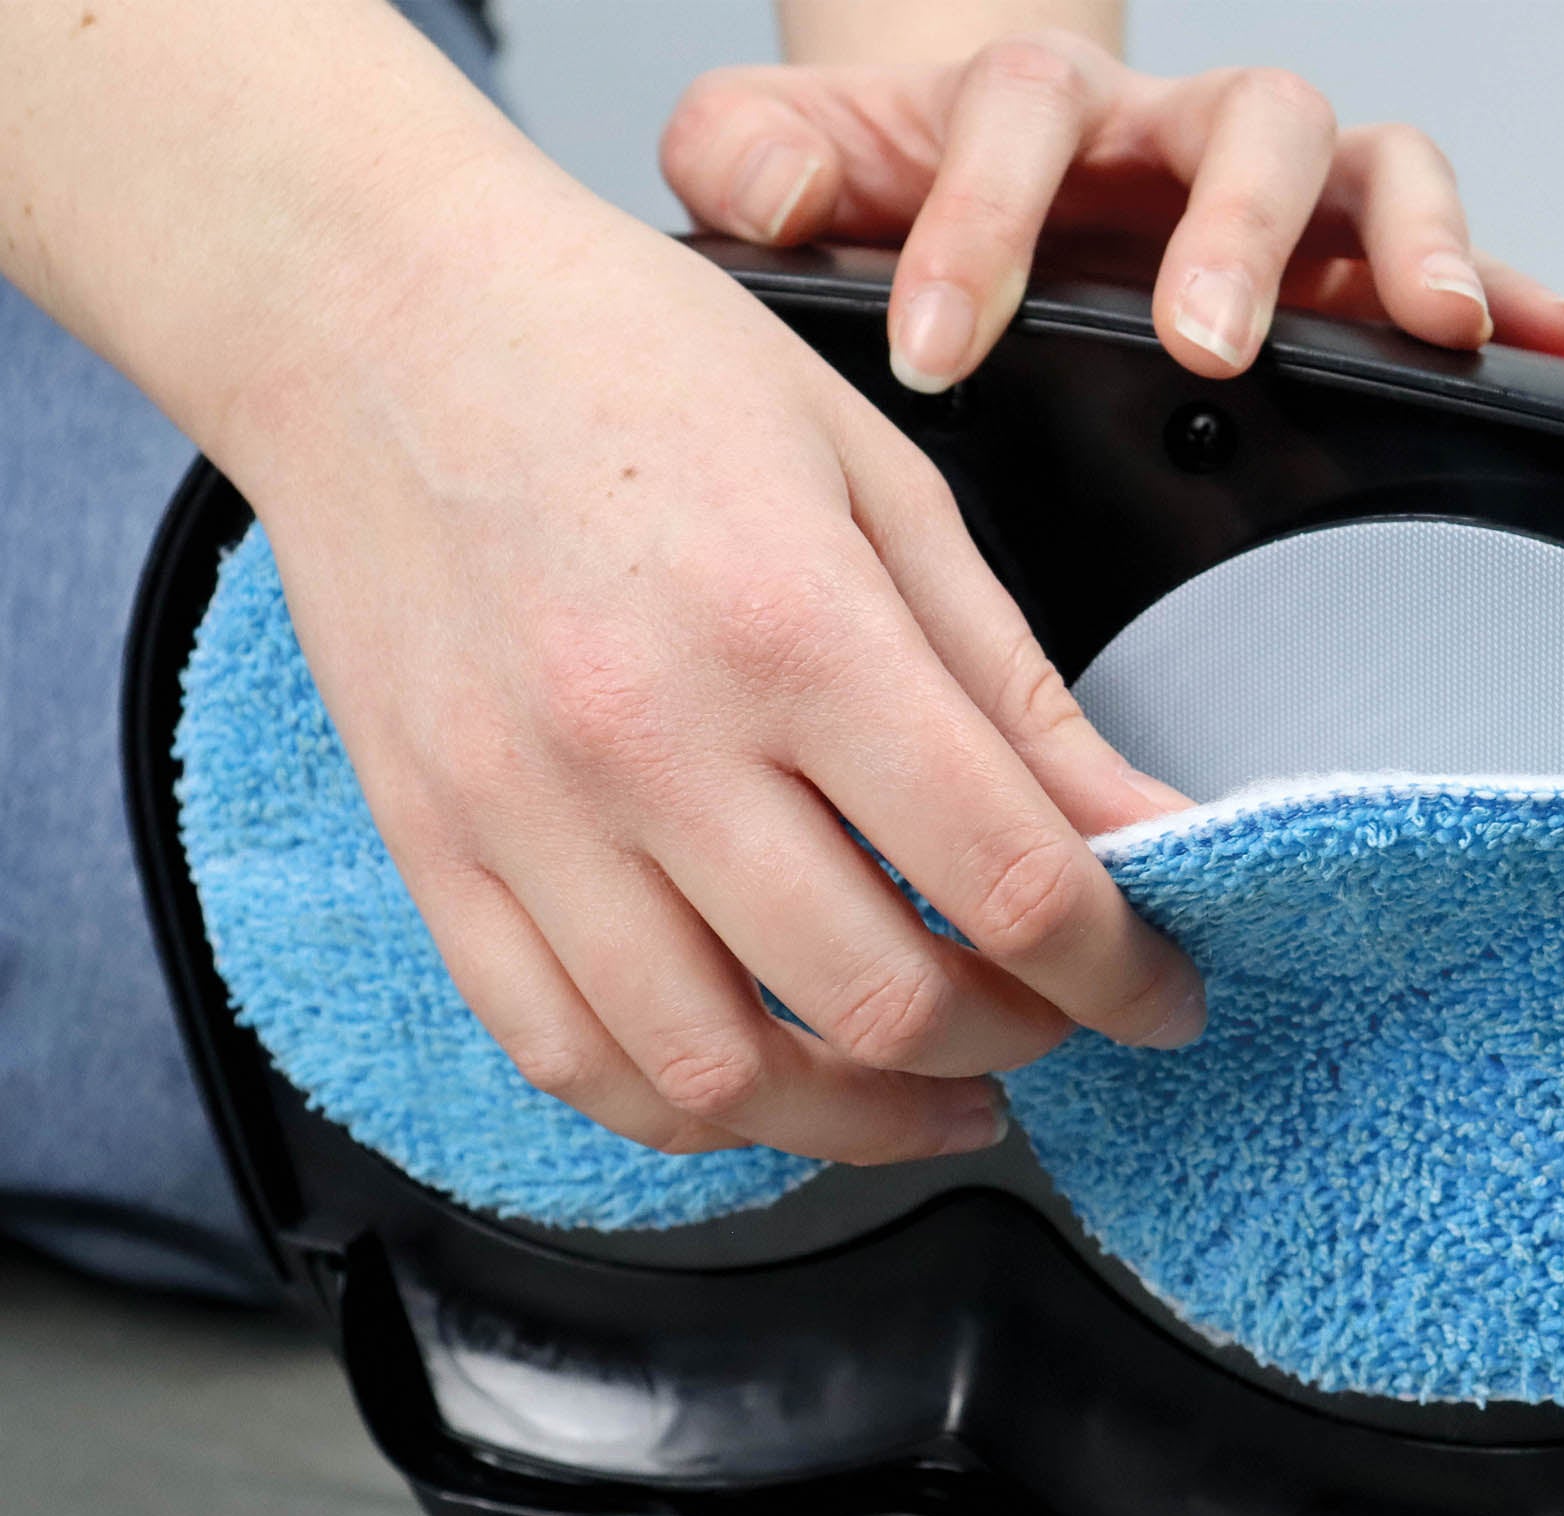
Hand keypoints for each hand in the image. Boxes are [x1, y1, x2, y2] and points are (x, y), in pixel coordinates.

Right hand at [223, 157, 1204, 1168]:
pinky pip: (566, 1058)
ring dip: (862, 1123)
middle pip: (879, 1003)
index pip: (1008, 878)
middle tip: (1050, 1015)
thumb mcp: (880, 483)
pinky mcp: (437, 855)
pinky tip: (768, 1082)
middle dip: (1014, 1043)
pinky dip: (692, 1112)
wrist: (378, 317)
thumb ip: (1014, 688)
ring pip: (717, 1078)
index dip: (1119, 972)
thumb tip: (1138, 829)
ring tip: (929, 1090)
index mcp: (792, 627)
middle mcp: (648, 742)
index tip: (1158, 994)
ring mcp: (524, 816)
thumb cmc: (630, 367)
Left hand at [660, 30, 1563, 394]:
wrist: (963, 172)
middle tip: (1205, 341)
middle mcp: (1162, 133)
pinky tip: (1537, 335)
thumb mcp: (791, 161)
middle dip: (1229, 230)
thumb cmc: (887, 186)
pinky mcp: (1325, 249)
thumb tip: (769, 199)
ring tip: (1430, 322)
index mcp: (1026, 105)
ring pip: (1357, 163)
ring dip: (1397, 241)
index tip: (939, 349)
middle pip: (1239, 116)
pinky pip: (1422, 243)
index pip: (1021, 121)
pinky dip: (1499, 279)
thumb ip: (747, 160)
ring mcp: (1258, 186)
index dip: (984, 224)